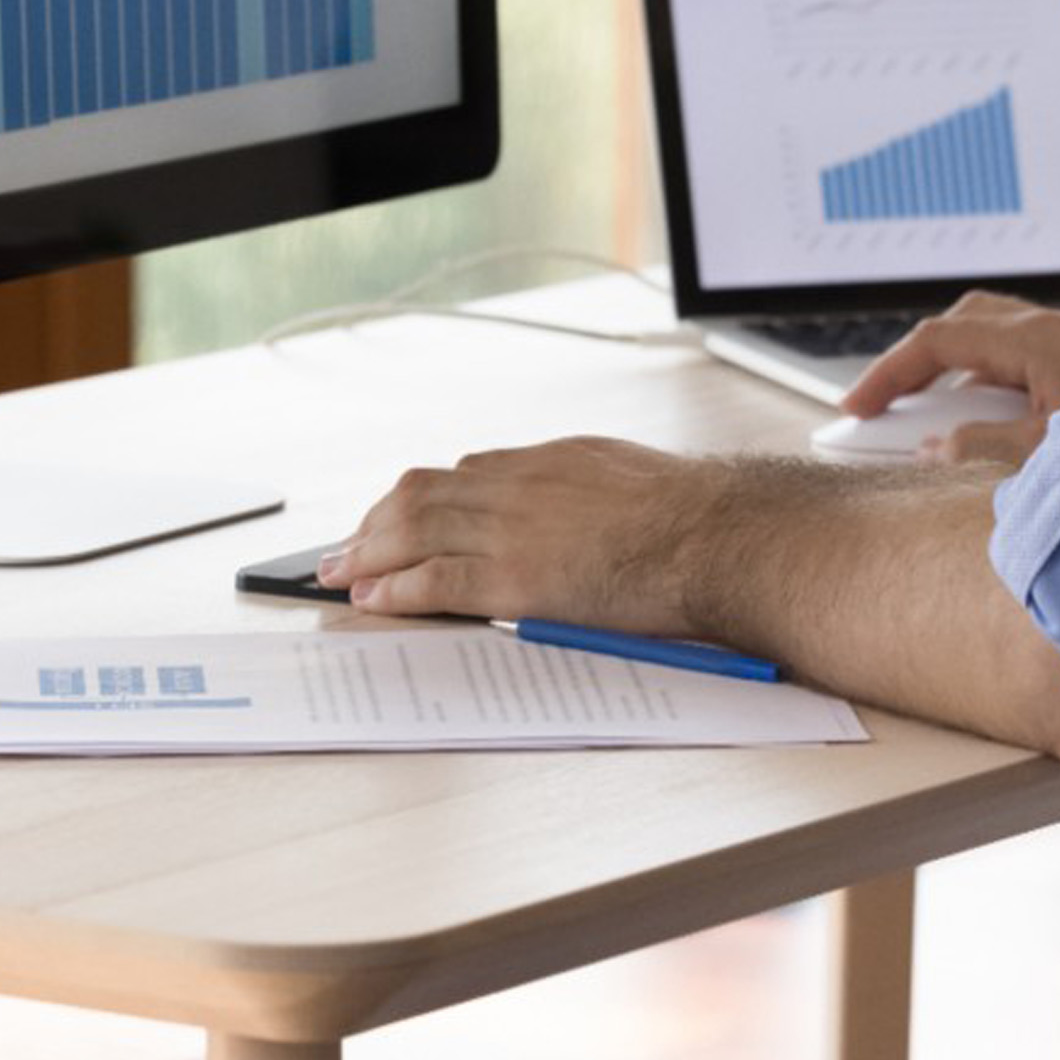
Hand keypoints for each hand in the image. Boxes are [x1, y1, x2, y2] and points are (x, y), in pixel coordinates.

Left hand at [317, 436, 716, 631]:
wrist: (720, 536)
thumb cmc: (696, 518)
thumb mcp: (630, 478)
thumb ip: (588, 490)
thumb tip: (579, 514)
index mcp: (552, 461)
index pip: (465, 473)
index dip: (420, 499)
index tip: (398, 516)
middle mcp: (521, 485)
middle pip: (423, 494)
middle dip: (374, 522)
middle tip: (342, 546)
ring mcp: (515, 530)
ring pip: (415, 530)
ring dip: (367, 552)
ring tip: (338, 573)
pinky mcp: (516, 579)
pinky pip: (435, 581)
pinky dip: (395, 589)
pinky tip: (372, 598)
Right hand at [840, 292, 1059, 464]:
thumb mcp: (1046, 456)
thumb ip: (980, 449)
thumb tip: (933, 447)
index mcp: (1033, 341)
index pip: (936, 342)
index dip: (888, 374)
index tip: (854, 409)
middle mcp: (1051, 329)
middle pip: (961, 326)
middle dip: (918, 363)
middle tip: (888, 407)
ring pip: (994, 341)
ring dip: (959, 376)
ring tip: (937, 427)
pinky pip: (1025, 359)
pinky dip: (995, 387)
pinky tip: (996, 430)